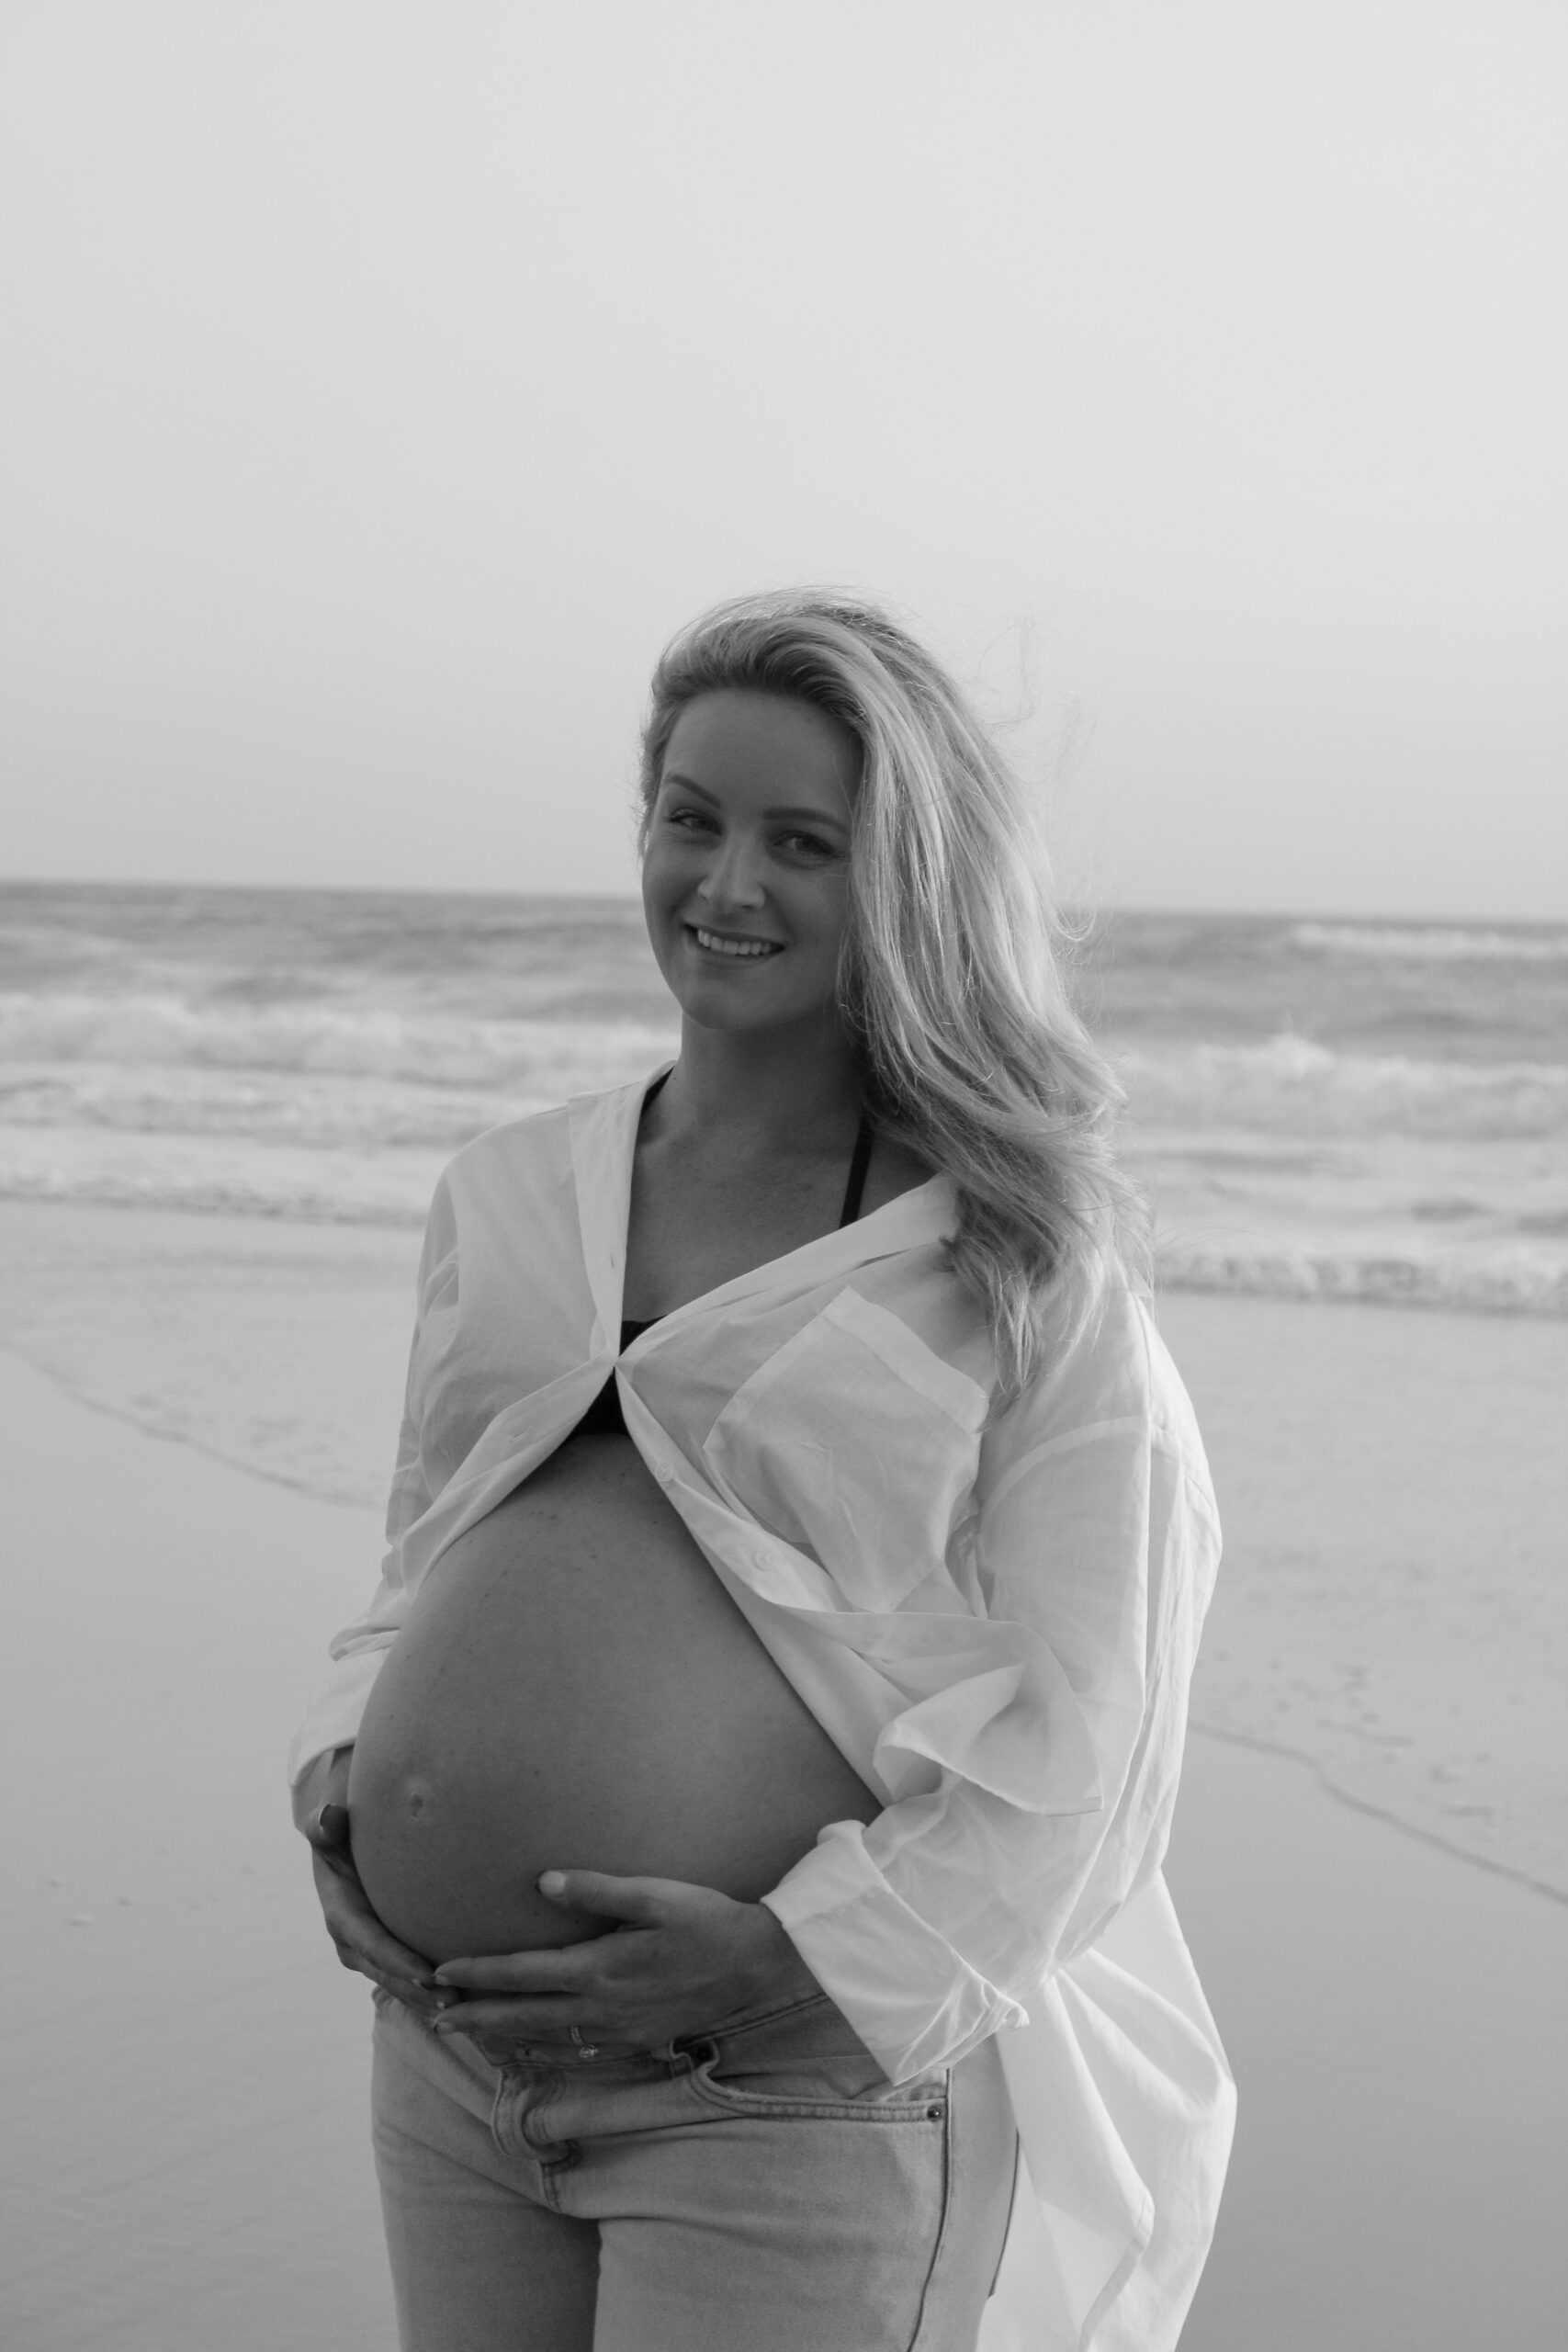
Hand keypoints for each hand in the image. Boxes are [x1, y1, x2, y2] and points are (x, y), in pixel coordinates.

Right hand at [302, 1779, 453, 2022]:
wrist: (340, 1841)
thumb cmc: (342, 1828)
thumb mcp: (331, 1824)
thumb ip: (326, 1824)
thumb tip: (329, 1818)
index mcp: (340, 1911)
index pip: (369, 1942)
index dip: (395, 1961)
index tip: (425, 1973)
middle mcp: (350, 1939)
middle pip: (385, 1972)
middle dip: (415, 1990)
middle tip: (453, 2001)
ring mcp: (365, 1950)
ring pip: (394, 1981)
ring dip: (423, 1997)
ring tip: (460, 2006)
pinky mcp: (381, 1951)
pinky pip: (402, 1976)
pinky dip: (425, 1991)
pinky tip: (459, 1999)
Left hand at [428, 1870, 820, 2051]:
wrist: (754, 1964)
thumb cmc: (704, 1919)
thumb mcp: (654, 1894)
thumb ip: (596, 1889)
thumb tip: (542, 1882)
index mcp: (599, 1968)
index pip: (523, 1974)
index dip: (479, 1975)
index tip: (441, 1973)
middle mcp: (601, 2008)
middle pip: (523, 2018)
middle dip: (476, 2018)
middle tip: (435, 2019)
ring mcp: (618, 2032)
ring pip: (546, 2040)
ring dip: (504, 2037)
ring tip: (470, 2034)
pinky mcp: (636, 2042)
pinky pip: (577, 2052)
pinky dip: (544, 2050)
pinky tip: (532, 2047)